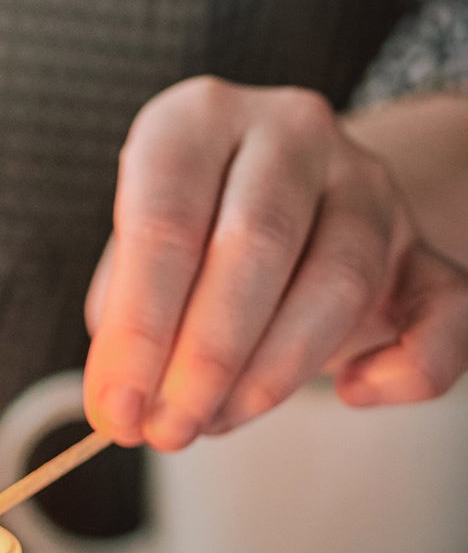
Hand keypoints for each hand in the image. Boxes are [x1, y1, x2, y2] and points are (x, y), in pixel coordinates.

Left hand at [83, 77, 467, 450]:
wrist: (280, 214)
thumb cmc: (181, 246)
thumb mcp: (128, 270)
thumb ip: (122, 329)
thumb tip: (120, 407)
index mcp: (196, 121)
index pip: (166, 221)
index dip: (139, 328)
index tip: (117, 409)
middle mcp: (288, 131)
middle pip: (258, 244)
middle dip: (206, 358)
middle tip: (168, 431)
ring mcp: (367, 182)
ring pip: (340, 278)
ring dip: (272, 372)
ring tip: (216, 422)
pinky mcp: (425, 246)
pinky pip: (446, 311)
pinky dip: (406, 368)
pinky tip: (353, 392)